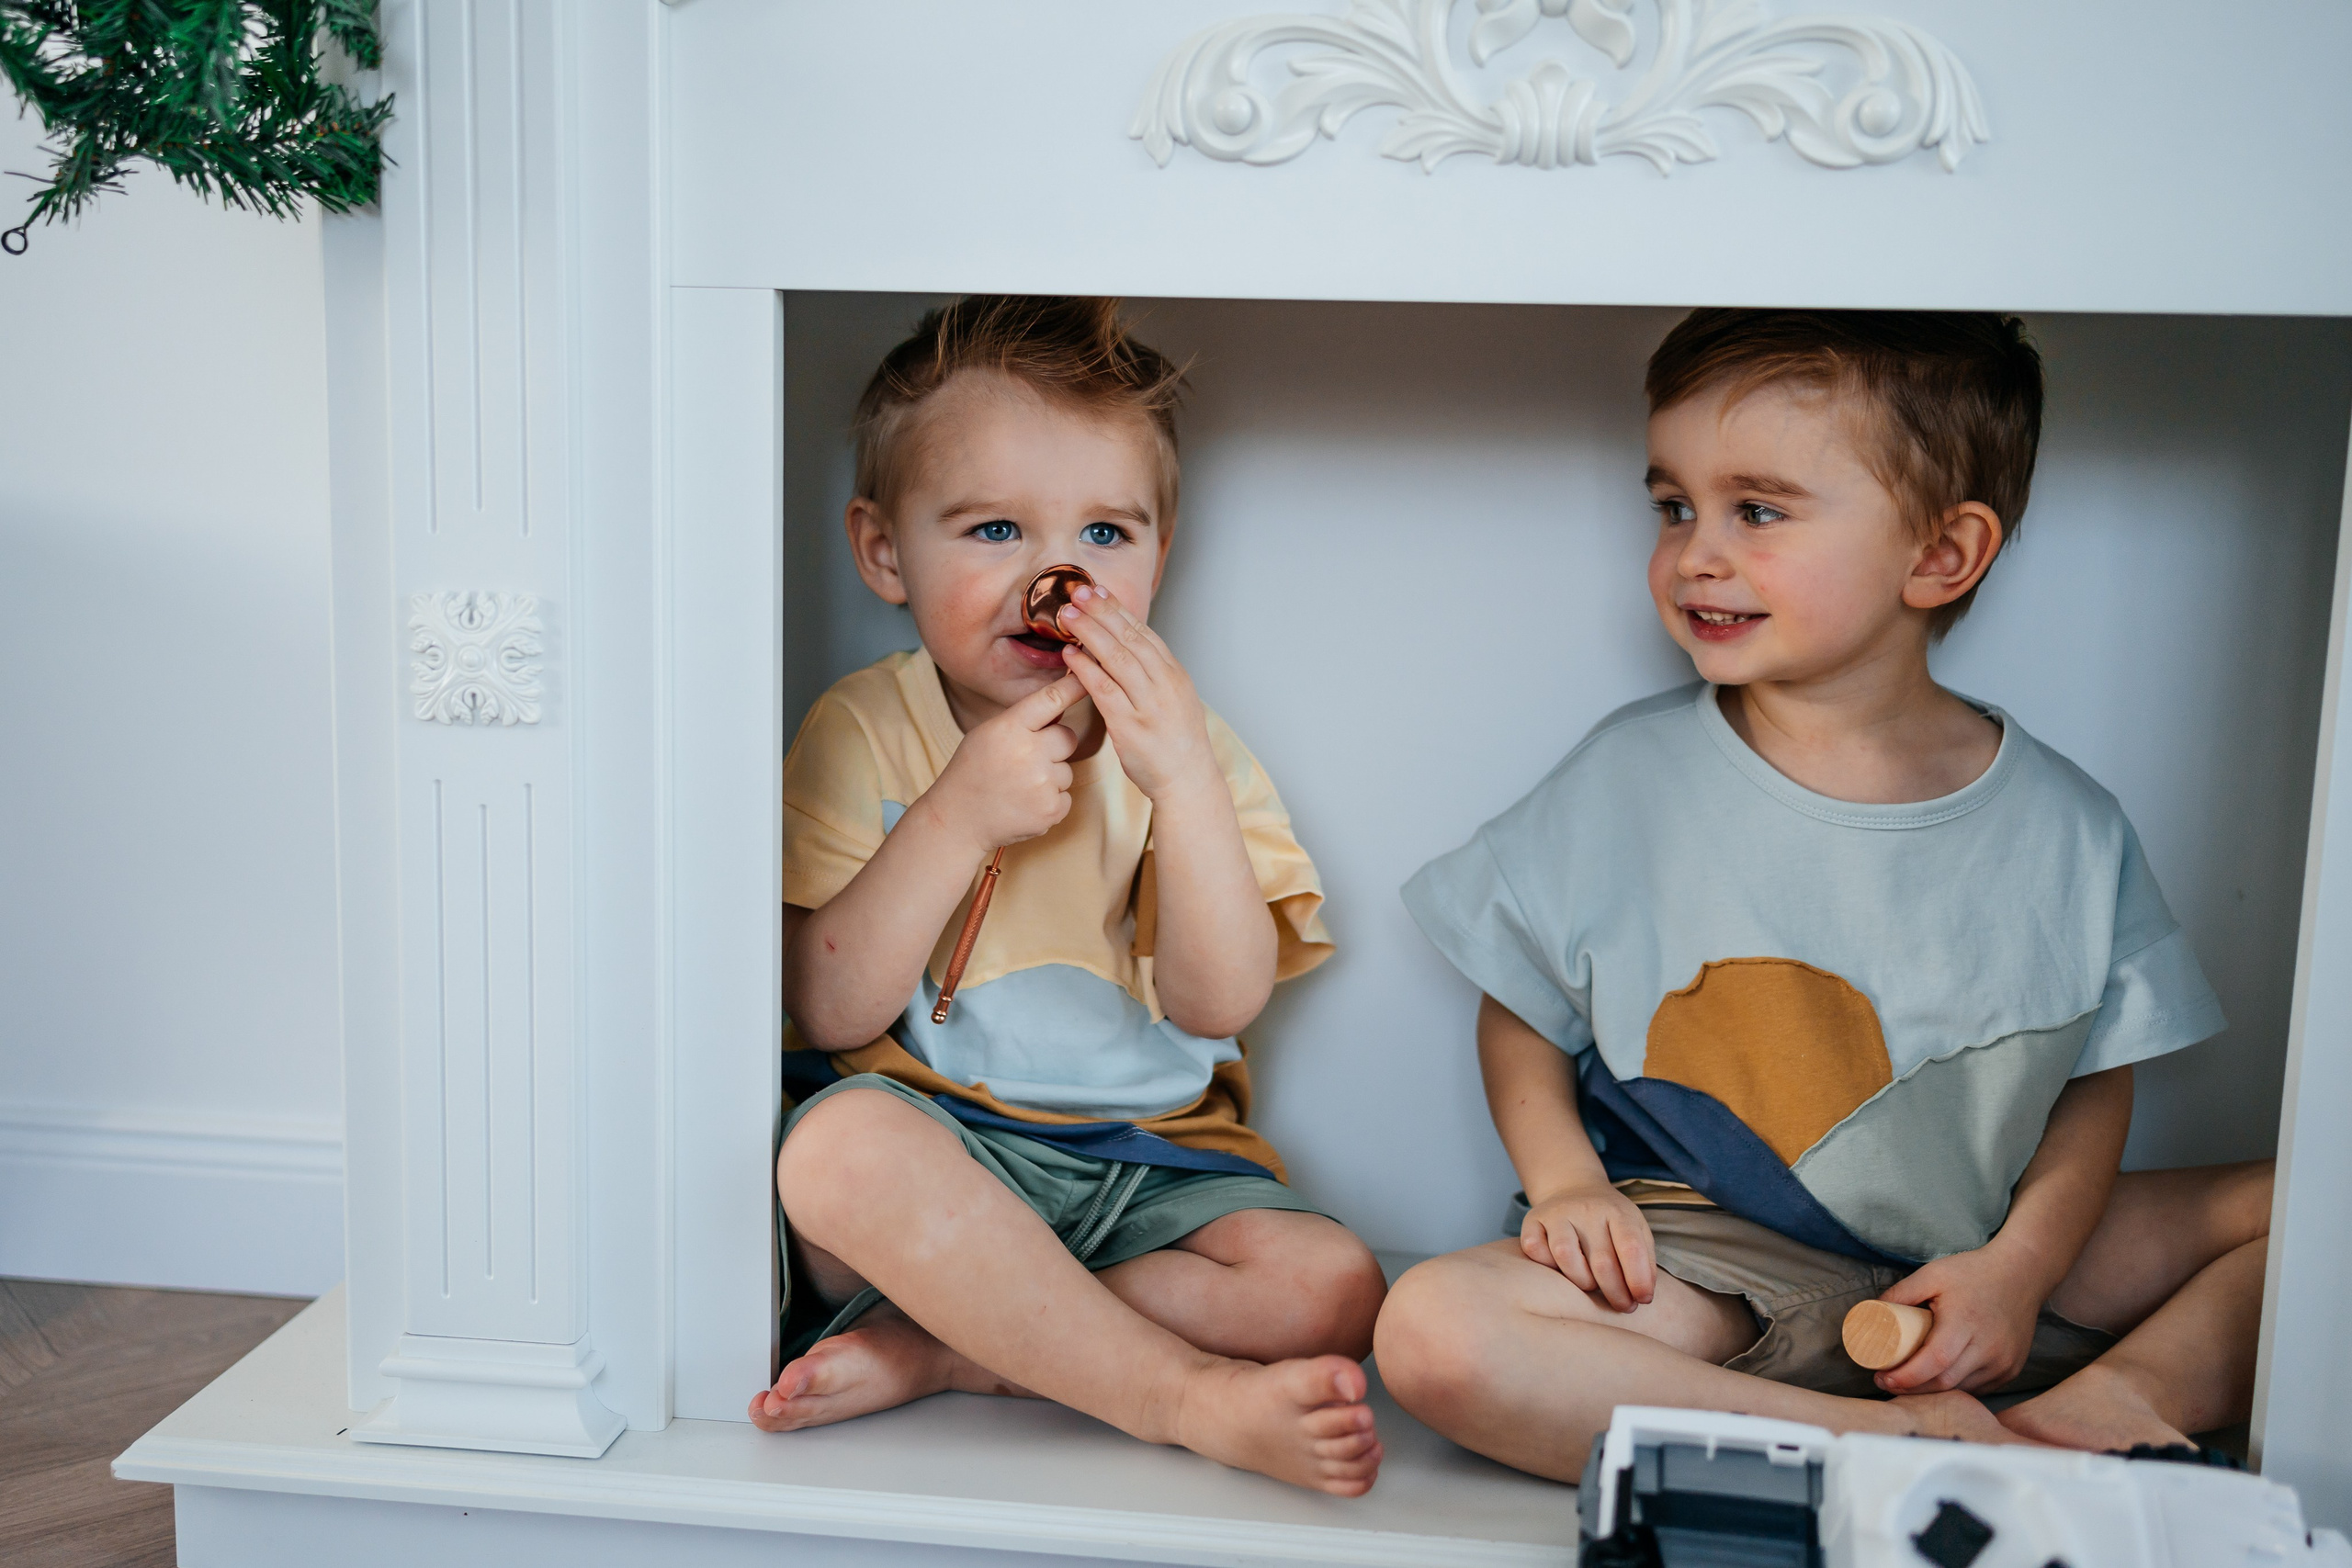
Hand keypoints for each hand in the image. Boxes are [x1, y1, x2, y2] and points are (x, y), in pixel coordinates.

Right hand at [924, 674, 1084, 850]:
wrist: (958, 819)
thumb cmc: (973, 771)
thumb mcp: (987, 734)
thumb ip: (1023, 720)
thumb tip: (1062, 706)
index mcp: (1009, 728)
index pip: (1051, 699)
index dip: (1074, 688)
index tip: (1089, 678)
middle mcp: (1029, 753)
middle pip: (1068, 737)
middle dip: (1055, 746)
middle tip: (1027, 760)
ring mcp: (1042, 783)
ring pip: (1066, 770)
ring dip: (1050, 777)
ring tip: (1019, 786)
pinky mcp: (1051, 810)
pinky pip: (1066, 796)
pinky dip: (1050, 801)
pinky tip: (1024, 803)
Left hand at [1055, 586, 1218, 801]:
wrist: (1188, 778)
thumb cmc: (1176, 740)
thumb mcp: (1174, 697)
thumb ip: (1153, 672)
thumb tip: (1127, 646)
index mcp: (1174, 673)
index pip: (1144, 632)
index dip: (1119, 610)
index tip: (1098, 591)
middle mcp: (1164, 683)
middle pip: (1130, 637)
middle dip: (1102, 611)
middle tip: (1078, 592)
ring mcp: (1149, 704)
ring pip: (1116, 657)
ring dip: (1090, 632)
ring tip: (1068, 615)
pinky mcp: (1131, 725)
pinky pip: (1104, 689)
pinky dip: (1085, 668)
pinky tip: (1070, 654)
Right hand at [1523, 1185, 1655, 1312]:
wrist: (1573, 1189)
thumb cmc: (1608, 1221)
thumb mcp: (1636, 1230)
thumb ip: (1644, 1261)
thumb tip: (1643, 1297)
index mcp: (1617, 1211)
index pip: (1631, 1247)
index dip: (1638, 1280)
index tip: (1642, 1300)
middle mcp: (1586, 1209)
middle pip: (1601, 1260)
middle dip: (1615, 1292)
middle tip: (1622, 1306)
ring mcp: (1557, 1213)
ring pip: (1565, 1256)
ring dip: (1582, 1282)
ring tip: (1591, 1286)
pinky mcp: (1532, 1220)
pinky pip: (1535, 1251)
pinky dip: (1548, 1267)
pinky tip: (1561, 1269)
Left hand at [1872, 1245, 2045, 1393]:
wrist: (2021, 1274)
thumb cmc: (1974, 1272)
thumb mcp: (1932, 1274)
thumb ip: (1902, 1293)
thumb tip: (1871, 1313)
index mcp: (1965, 1323)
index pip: (1933, 1362)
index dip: (1906, 1376)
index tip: (1882, 1377)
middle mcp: (1988, 1348)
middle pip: (1945, 1382)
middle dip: (1912, 1388)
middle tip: (1887, 1381)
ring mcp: (2003, 1362)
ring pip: (1962, 1388)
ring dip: (1933, 1390)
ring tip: (1908, 1381)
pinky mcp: (2011, 1369)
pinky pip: (1978, 1387)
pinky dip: (1956, 1387)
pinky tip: (1937, 1380)